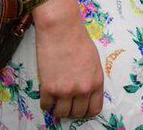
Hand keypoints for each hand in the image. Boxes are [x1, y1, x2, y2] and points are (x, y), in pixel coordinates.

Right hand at [35, 0, 103, 119]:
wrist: (61, 28)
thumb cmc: (78, 38)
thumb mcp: (94, 60)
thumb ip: (91, 78)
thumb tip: (85, 91)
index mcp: (96, 82)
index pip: (94, 109)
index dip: (86, 111)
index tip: (79, 107)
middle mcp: (83, 90)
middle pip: (77, 114)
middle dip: (71, 110)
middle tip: (66, 103)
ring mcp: (65, 91)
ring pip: (61, 114)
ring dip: (57, 109)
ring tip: (55, 100)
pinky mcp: (48, 88)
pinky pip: (46, 106)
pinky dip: (45, 103)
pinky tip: (46, 95)